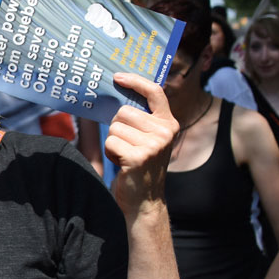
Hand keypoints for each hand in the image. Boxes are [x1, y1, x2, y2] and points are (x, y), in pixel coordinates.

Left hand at [104, 73, 178, 215]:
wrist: (144, 200)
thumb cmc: (140, 166)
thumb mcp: (147, 139)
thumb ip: (141, 119)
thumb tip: (118, 93)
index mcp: (168, 123)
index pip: (155, 92)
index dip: (136, 81)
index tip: (118, 77)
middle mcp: (164, 131)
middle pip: (124, 112)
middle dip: (117, 128)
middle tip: (127, 146)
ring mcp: (153, 144)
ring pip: (115, 128)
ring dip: (113, 142)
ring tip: (125, 156)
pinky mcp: (139, 157)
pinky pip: (111, 142)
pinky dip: (110, 153)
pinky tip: (122, 164)